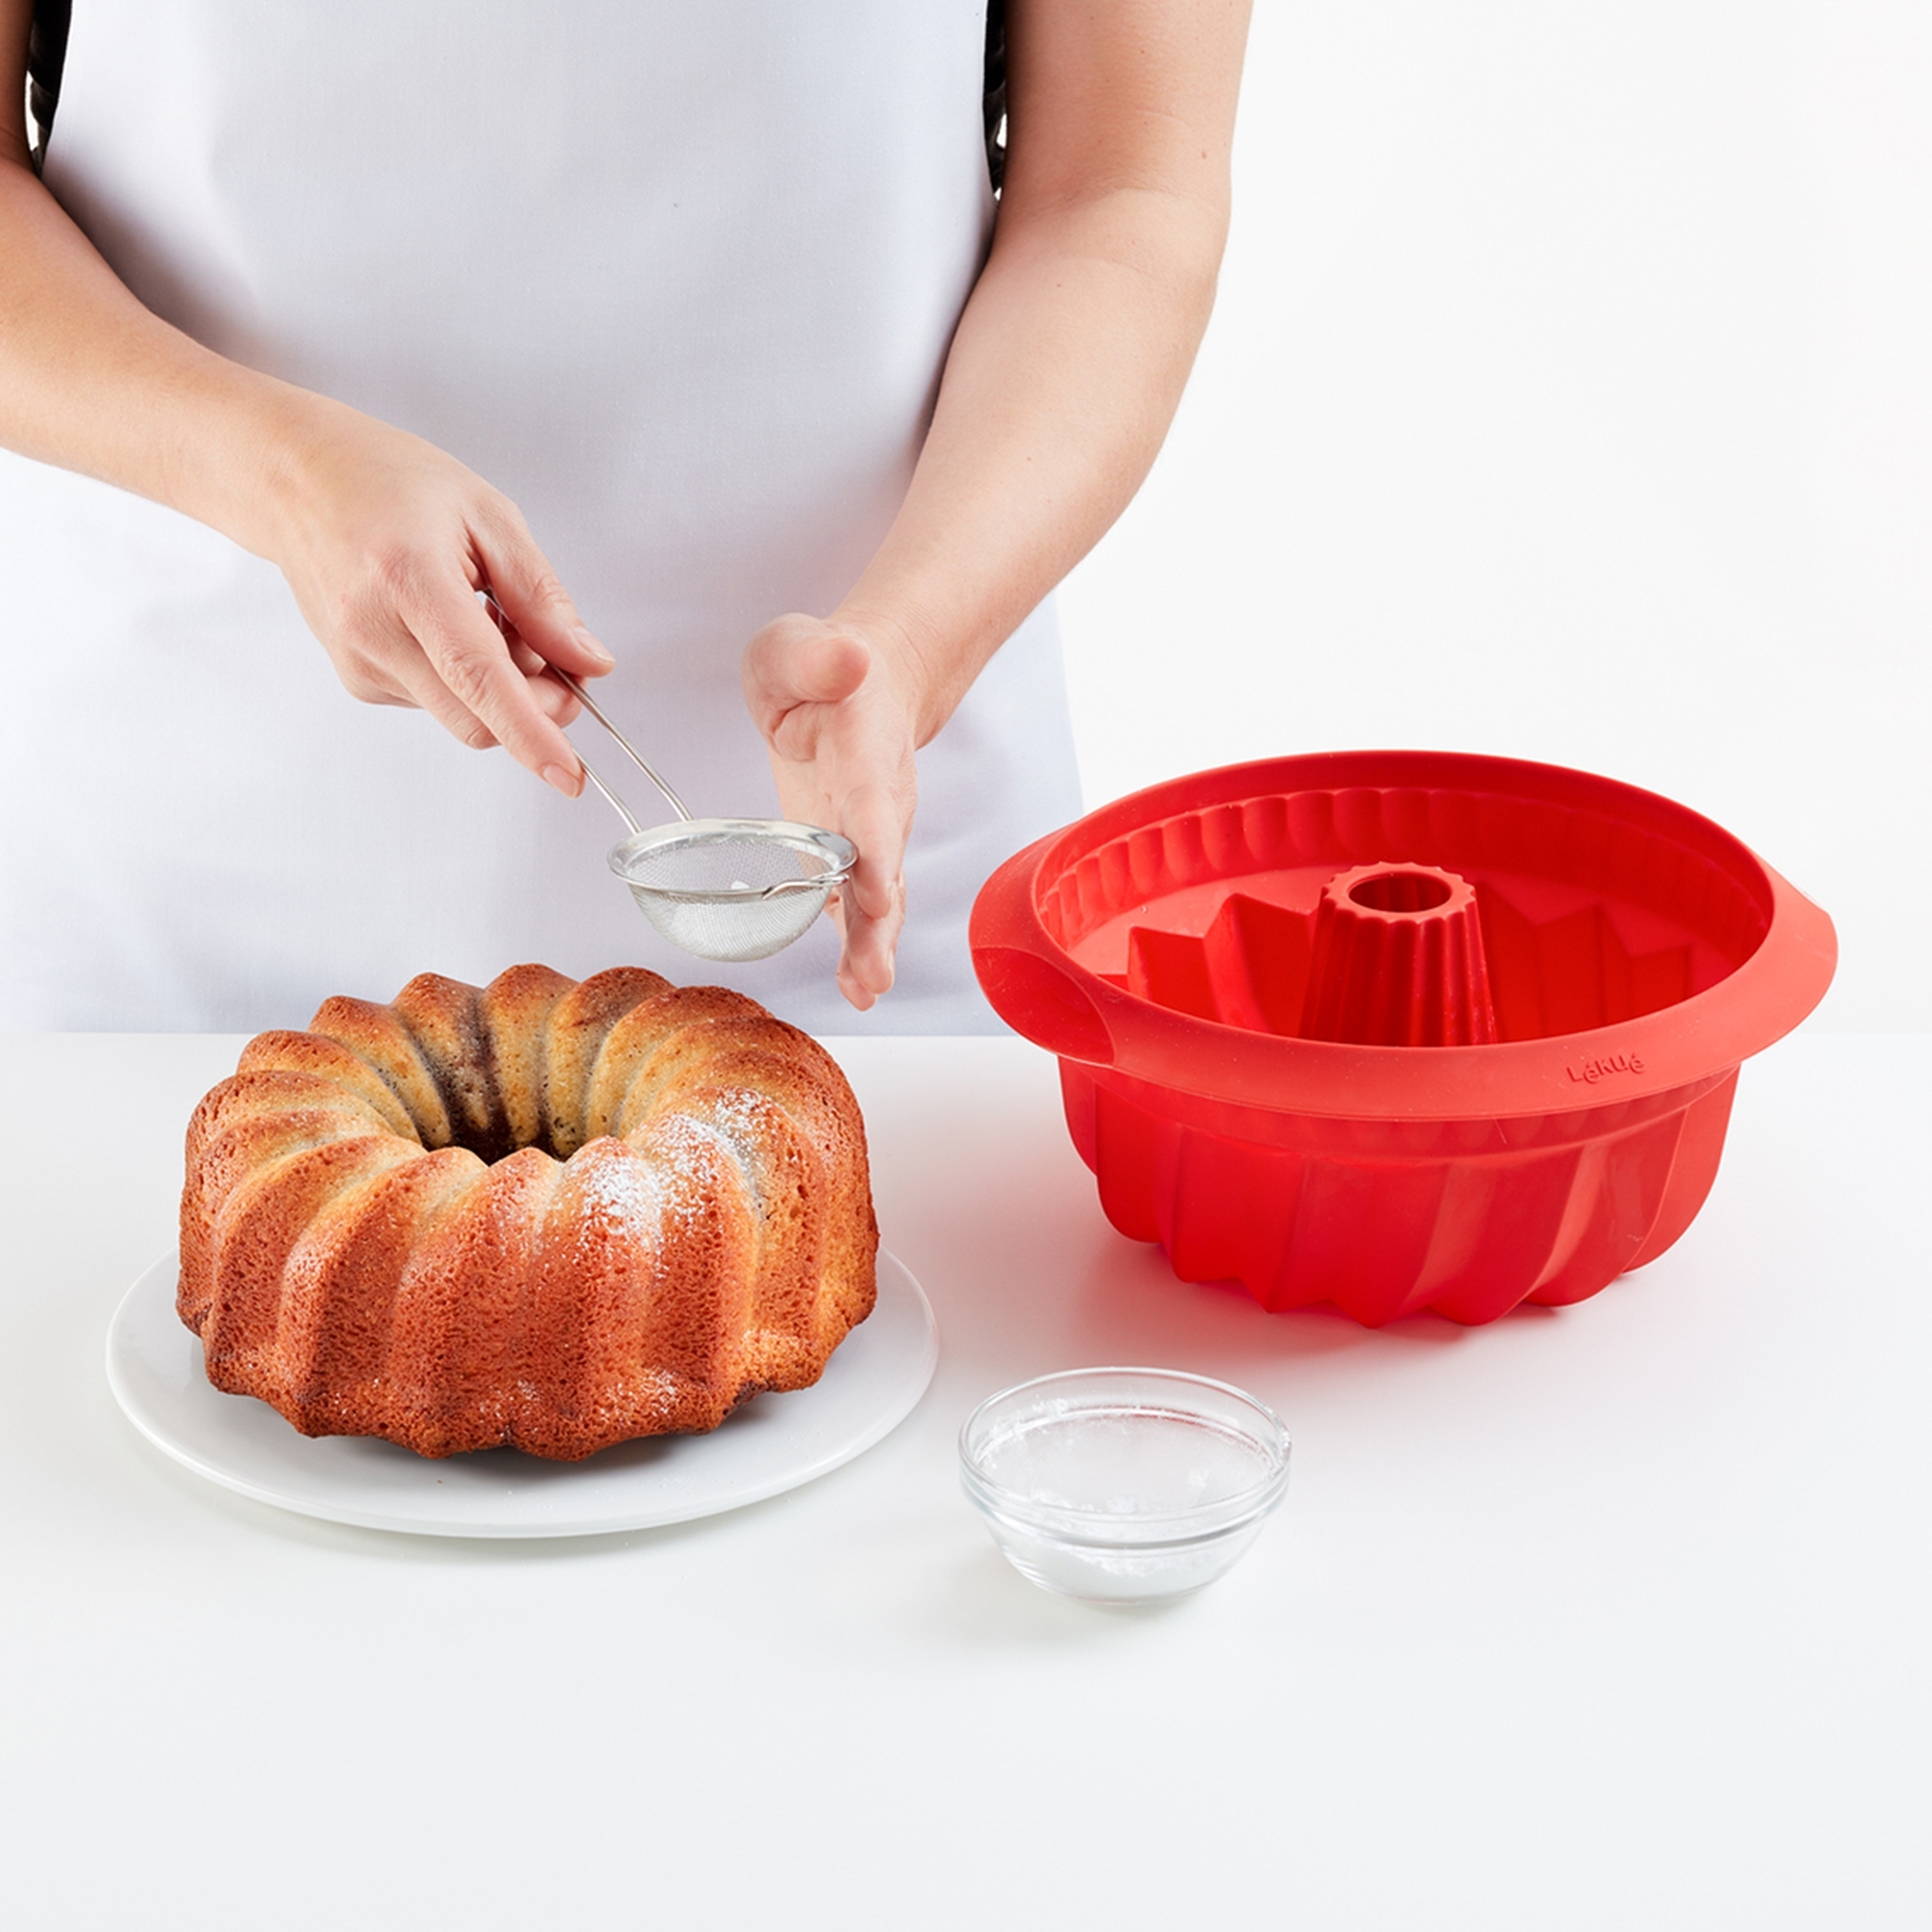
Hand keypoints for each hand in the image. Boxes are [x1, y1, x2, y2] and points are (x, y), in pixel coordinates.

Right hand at [262, 397, 611, 791]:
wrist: (298, 483)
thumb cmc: (388, 483)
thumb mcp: (489, 517)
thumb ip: (542, 598)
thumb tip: (588, 663)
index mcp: (409, 578)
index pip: (478, 676)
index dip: (529, 731)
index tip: (566, 772)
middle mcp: (374, 631)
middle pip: (477, 717)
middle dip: (534, 707)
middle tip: (555, 657)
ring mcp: (360, 662)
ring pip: (462, 715)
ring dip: (498, 688)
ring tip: (486, 615)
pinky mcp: (358, 681)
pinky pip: (437, 703)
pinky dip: (465, 682)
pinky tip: (451, 627)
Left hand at [741, 613, 922, 1009]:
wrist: (862, 684)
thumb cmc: (819, 667)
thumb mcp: (798, 645)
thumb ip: (819, 655)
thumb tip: (848, 657)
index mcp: (862, 749)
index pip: (871, 801)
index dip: (874, 848)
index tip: (877, 892)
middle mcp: (876, 801)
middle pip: (882, 867)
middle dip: (878, 923)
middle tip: (875, 974)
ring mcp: (869, 834)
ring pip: (878, 897)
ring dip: (872, 946)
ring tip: (865, 991)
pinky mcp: (850, 855)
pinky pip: (858, 907)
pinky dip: (858, 947)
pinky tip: (856, 988)